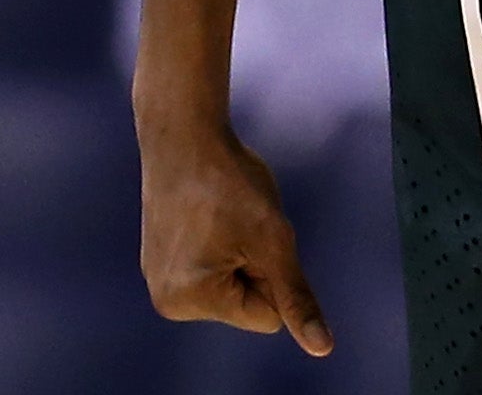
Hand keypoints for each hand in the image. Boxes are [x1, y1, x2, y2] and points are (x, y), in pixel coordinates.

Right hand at [139, 122, 331, 356]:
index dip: (273, 272)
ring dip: (238, 253)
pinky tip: (204, 212)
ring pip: (231, 285)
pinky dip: (219, 244)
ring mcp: (158, 280)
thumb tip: (322, 349)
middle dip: (253, 264)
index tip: (252, 233)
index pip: (266, 316)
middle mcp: (168, 301)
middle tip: (234, 221)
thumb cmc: (230, 181)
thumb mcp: (273, 239)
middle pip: (246, 304)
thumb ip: (296, 297)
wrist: (183, 132)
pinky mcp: (158, 259)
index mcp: (189, 301)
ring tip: (219, 215)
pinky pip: (211, 268)